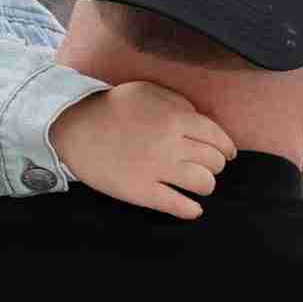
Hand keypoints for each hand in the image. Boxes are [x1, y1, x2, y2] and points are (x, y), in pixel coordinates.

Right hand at [50, 82, 235, 217]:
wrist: (75, 126)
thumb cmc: (114, 107)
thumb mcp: (150, 92)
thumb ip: (180, 104)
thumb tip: (204, 122)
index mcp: (177, 119)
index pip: (219, 138)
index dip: (227, 148)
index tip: (227, 154)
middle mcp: (172, 145)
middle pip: (214, 162)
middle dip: (215, 165)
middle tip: (206, 166)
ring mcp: (157, 169)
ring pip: (203, 184)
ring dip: (206, 185)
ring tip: (198, 184)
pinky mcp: (141, 191)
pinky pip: (178, 206)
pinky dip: (191, 210)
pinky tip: (192, 208)